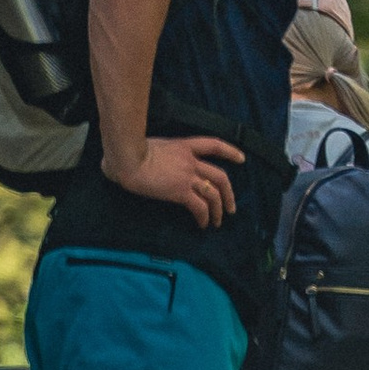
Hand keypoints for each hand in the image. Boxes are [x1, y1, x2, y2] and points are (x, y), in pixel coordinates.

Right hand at [103, 131, 242, 223]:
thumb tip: (151, 162)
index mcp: (184, 146)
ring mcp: (187, 176)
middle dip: (229, 194)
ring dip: (219, 210)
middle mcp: (191, 161)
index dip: (230, 151)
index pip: (214, 145)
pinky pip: (199, 207)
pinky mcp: (180, 191)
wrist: (126, 158)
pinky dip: (204, 217)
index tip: (242, 159)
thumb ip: (160, 153)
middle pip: (221, 177)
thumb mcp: (151, 145)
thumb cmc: (128, 151)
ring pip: (214, 194)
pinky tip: (202, 225)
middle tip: (231, 208)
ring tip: (217, 222)